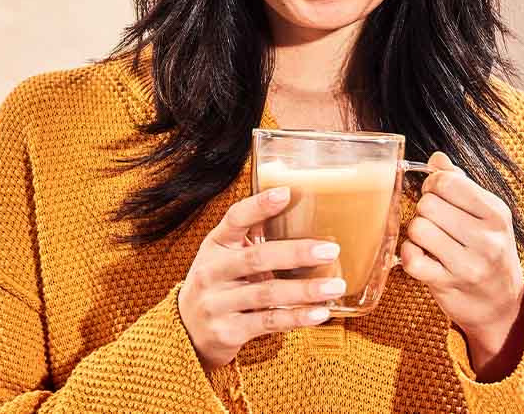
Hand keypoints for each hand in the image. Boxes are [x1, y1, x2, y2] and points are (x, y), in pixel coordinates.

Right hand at [178, 186, 345, 370]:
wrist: (188, 331)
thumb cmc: (219, 284)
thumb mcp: (225, 256)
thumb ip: (253, 238)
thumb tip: (300, 209)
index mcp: (215, 245)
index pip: (235, 219)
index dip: (259, 205)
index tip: (286, 192)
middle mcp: (212, 272)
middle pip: (256, 257)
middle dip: (296, 253)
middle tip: (330, 250)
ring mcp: (217, 303)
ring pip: (266, 293)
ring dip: (305, 290)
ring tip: (335, 286)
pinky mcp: (228, 331)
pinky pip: (268, 322)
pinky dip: (296, 317)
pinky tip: (320, 313)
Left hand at [400, 151, 523, 379]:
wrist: (501, 304)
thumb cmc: (489, 251)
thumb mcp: (487, 215)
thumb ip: (462, 183)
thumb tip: (436, 158)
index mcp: (496, 214)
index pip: (448, 181)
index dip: (433, 185)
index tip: (437, 195)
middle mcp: (486, 239)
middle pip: (428, 204)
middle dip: (423, 209)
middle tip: (433, 220)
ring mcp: (468, 265)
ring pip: (418, 229)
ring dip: (416, 232)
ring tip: (428, 239)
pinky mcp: (448, 285)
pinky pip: (412, 260)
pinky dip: (409, 254)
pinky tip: (419, 255)